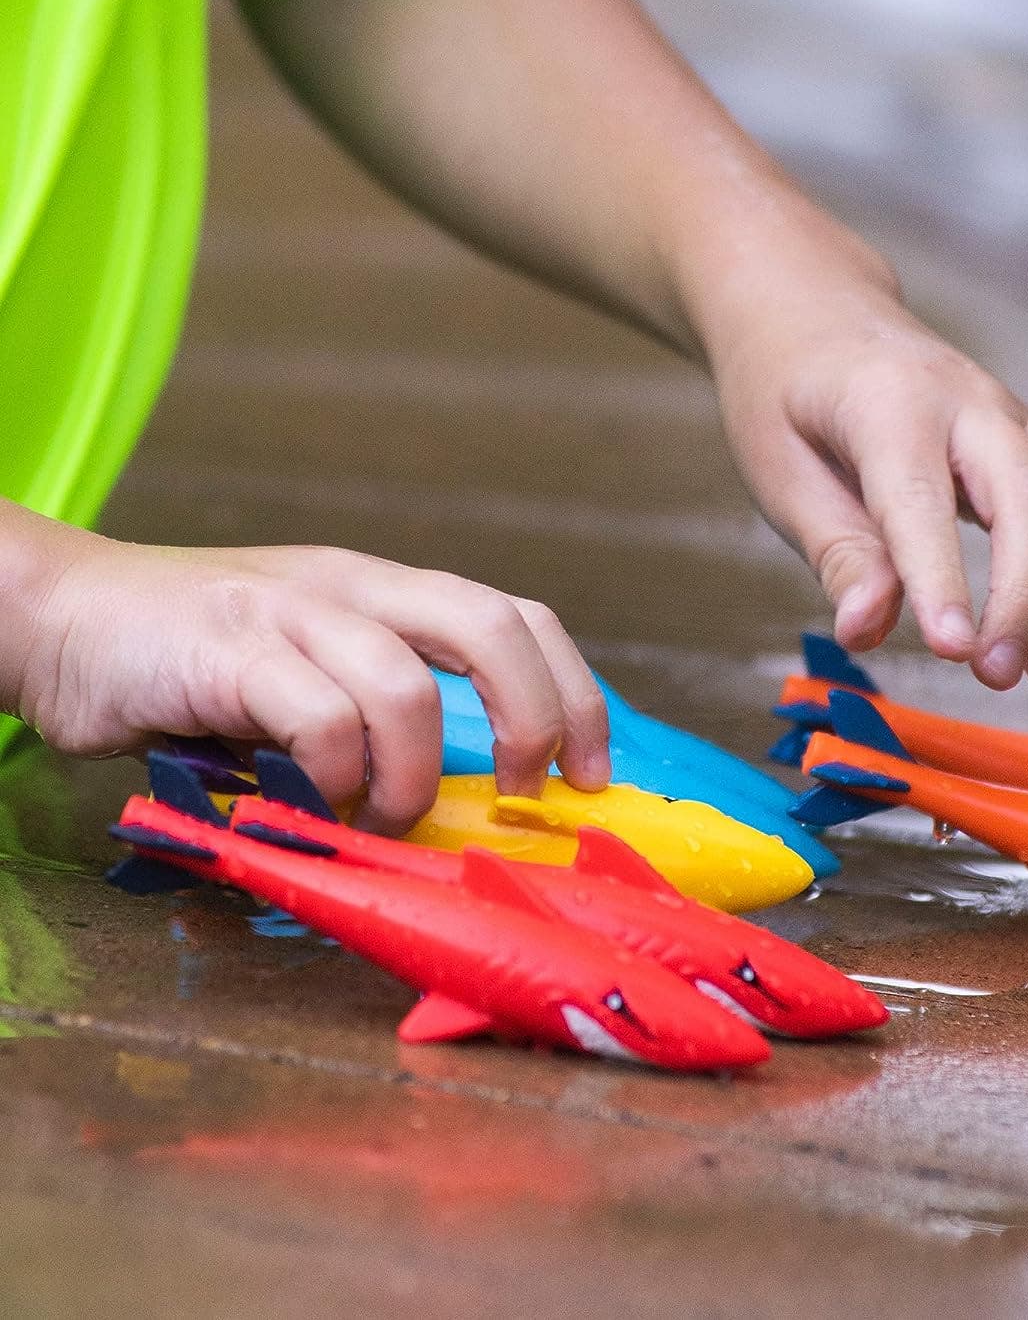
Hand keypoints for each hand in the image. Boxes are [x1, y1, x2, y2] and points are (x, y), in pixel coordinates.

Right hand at [7, 517, 607, 832]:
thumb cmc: (198, 665)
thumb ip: (381, 714)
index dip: (573, 693)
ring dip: (409, 777)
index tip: (588, 774)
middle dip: (533, 717)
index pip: (518, 617)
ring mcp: (292, 610)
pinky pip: (317, 717)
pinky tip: (308, 801)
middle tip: (519, 793)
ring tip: (380, 818)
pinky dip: (331, 778)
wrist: (61, 615)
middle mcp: (354, 586)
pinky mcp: (228, 647)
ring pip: (405, 686)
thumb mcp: (313, 672)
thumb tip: (461, 800)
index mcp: (389, 592)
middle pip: (491, 627)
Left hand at [704, 246, 1027, 692]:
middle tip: (998, 676)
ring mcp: (1013, 419)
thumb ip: (833, 549)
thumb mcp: (778, 470)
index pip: (923, 498)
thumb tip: (866, 629)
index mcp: (887, 403)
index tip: (954, 652)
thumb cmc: (786, 396)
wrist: (819, 313)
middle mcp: (968, 402)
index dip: (942, 578)